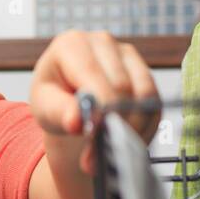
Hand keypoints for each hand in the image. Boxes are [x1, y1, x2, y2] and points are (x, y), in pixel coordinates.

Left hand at [29, 30, 161, 175]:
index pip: (93, 73)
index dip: (99, 106)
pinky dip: (143, 128)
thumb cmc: (52, 100)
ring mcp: (127, 55)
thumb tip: (77, 121)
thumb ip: (60, 113)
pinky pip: (154, 104)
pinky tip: (123, 140)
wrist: (67, 102)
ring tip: (109, 150)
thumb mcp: (45, 107)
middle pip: (122, 86)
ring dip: (131, 129)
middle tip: (95, 156)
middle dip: (112, 123)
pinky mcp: (144, 73)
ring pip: (144, 96)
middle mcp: (102, 42)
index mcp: (72, 44)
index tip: (96, 133)